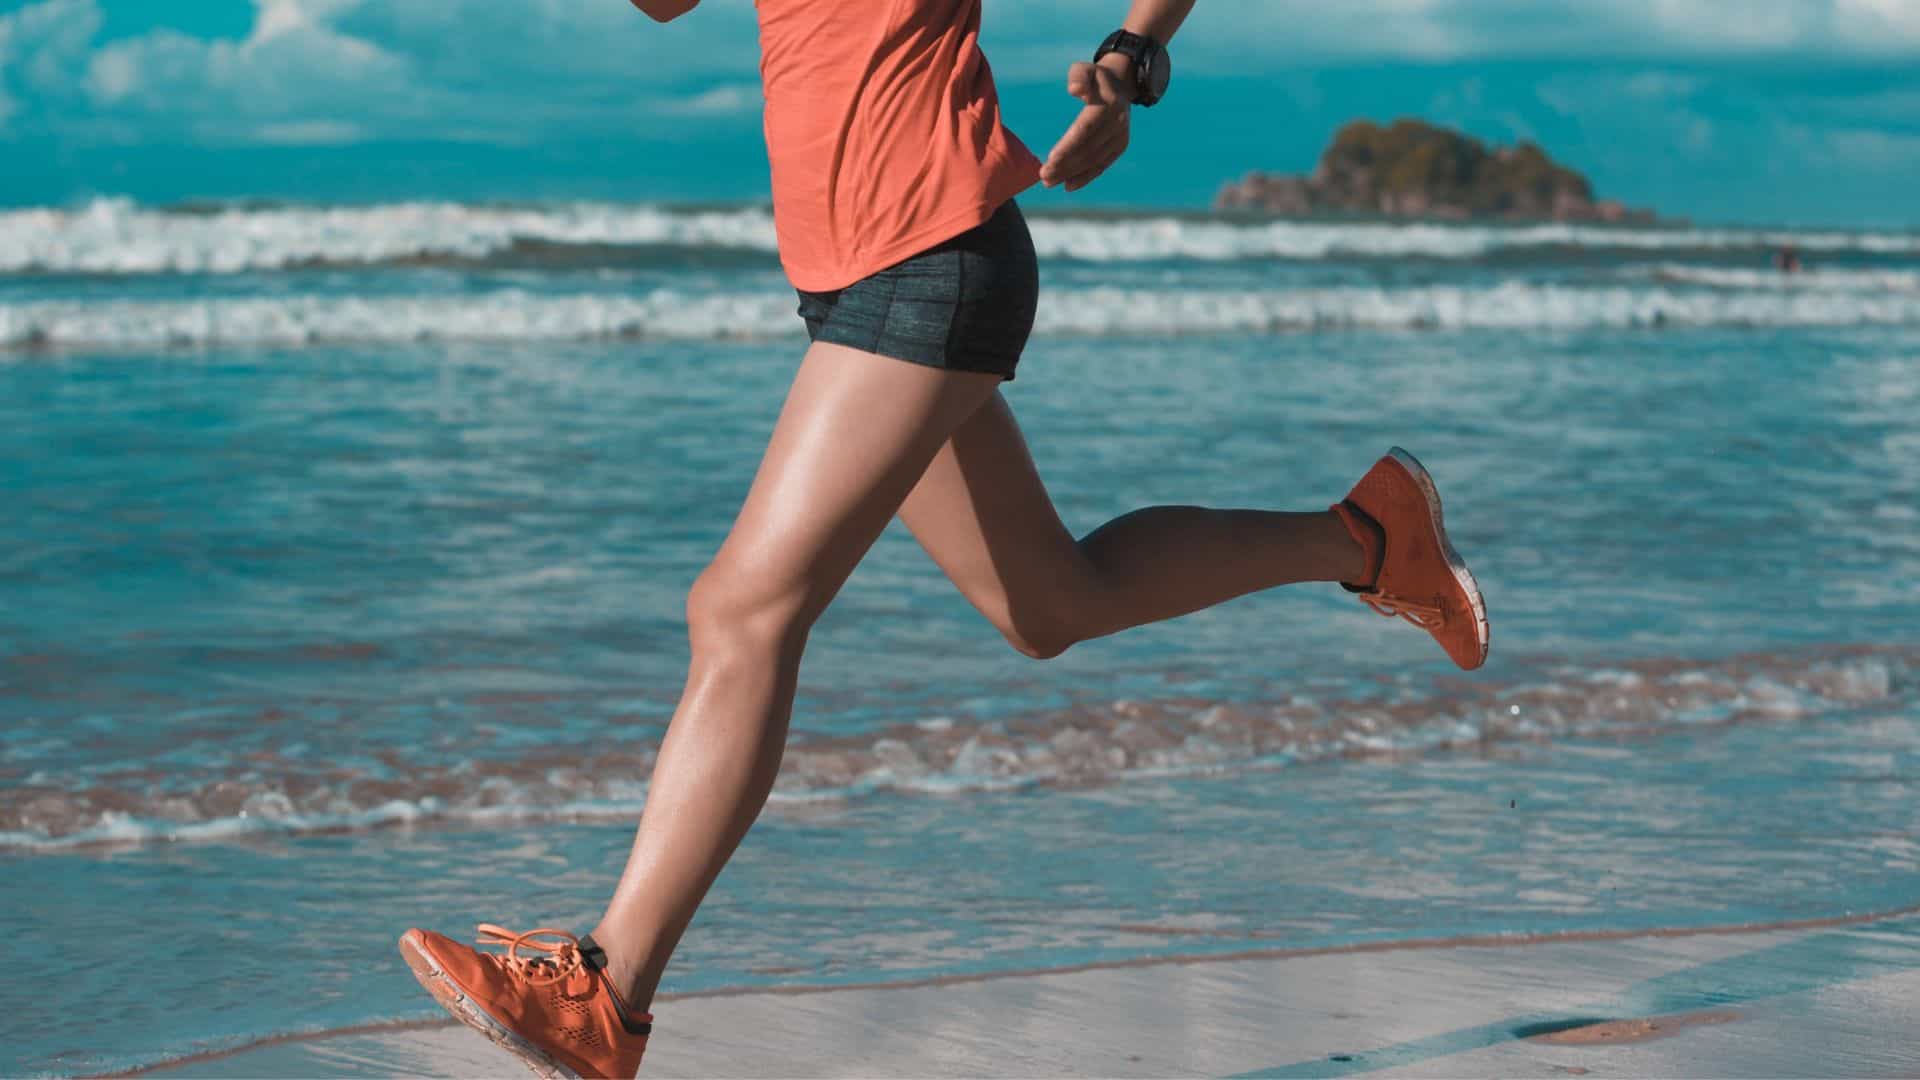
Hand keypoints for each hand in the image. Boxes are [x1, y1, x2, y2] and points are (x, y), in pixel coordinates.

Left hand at [1039, 59, 1133, 191]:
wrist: (1121, 86)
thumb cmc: (1095, 78)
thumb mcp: (1085, 69)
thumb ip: (1078, 76)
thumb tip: (1074, 90)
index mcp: (1108, 106)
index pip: (1085, 130)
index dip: (1068, 146)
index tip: (1050, 158)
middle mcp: (1117, 124)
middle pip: (1088, 150)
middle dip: (1065, 165)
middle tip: (1044, 176)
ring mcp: (1120, 137)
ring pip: (1094, 161)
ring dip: (1071, 174)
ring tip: (1049, 182)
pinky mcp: (1120, 147)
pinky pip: (1102, 165)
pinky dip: (1085, 177)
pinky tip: (1068, 185)